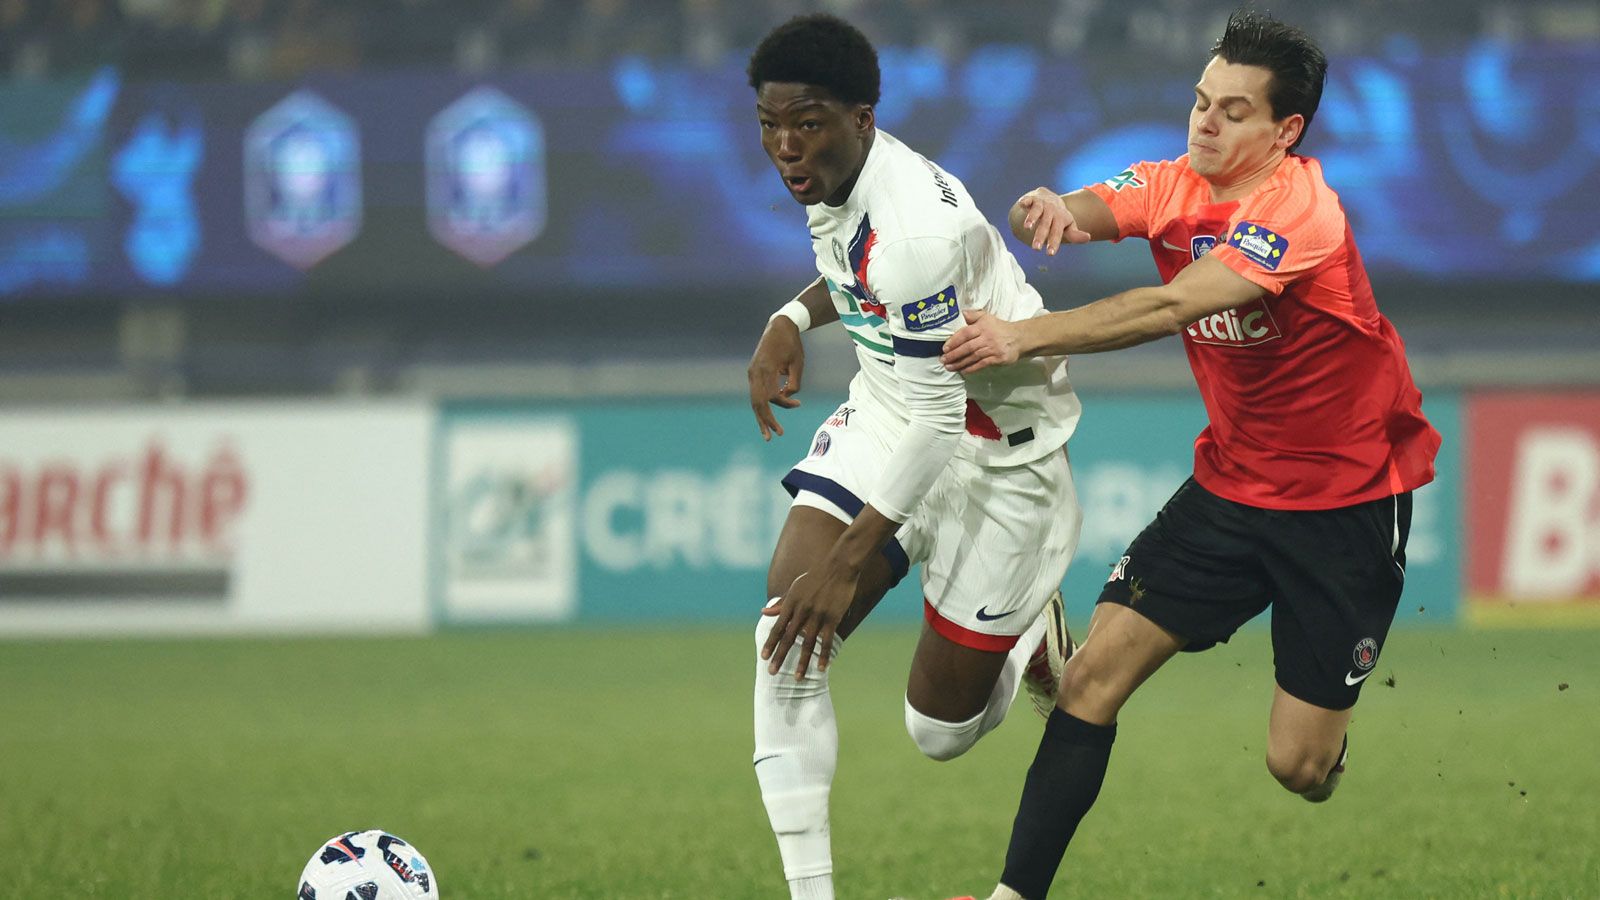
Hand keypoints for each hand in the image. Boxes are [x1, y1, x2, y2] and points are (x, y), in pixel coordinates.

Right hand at [747, 317, 804, 440]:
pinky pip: (755, 393)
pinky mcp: (753, 373)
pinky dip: (761, 406)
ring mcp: (752, 372)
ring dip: (761, 418)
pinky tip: (767, 417)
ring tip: (767, 434)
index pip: (772, 396)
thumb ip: (794, 382)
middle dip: (767, 420)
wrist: (779, 326)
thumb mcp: (798, 363)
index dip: (785, 403)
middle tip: (776, 435)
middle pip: (758, 403)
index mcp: (766, 368)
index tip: (798, 403)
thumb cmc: (792, 344)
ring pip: (754, 401)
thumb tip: (788, 396)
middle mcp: (755, 372)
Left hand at [760, 566, 858, 679]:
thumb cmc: (815, 577)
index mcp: (791, 604)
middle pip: (788, 638)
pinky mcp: (832, 618)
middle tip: (771, 672)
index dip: (770, 643)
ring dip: (802, 662)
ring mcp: (817, 615)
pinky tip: (821, 668)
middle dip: (779, 656)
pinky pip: (826, 640)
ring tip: (797, 678)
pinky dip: (823, 655)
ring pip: (807, 643)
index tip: (763, 657)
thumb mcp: (794, 588)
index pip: (777, 627)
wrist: (838, 567)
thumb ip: (780, 603)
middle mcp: (802, 611)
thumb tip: (763, 612)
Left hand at [942, 309, 1020, 373]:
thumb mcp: (987, 317)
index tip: (944, 348)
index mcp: (982, 326)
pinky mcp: (997, 358)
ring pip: (973, 357)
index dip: (954, 341)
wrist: (1019, 337)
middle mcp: (987, 337)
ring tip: (949, 367)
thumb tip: (962, 313)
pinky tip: (963, 371)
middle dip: (954, 354)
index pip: (965, 333)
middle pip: (967, 347)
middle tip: (943, 360)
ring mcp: (992, 349)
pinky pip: (982, 364)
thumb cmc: (1000, 328)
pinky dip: (972, 368)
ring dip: (960, 363)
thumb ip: (974, 315)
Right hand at [1014, 187, 1090, 254]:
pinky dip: (1025, 202)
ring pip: (1036, 212)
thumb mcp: (1067, 225)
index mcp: (1060, 219)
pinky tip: (1022, 204)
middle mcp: (1051, 212)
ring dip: (1032, 218)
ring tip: (1027, 227)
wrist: (1049, 197)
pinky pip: (1028, 200)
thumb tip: (1088, 238)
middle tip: (1036, 248)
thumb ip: (1074, 234)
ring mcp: (1041, 204)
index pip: (1057, 233)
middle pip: (1045, 224)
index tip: (1050, 254)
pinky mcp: (1031, 199)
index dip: (1054, 243)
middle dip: (1040, 236)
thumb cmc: (1058, 217)